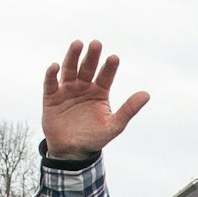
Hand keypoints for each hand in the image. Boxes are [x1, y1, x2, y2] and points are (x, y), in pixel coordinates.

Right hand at [42, 40, 148, 160]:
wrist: (72, 152)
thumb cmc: (95, 138)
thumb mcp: (114, 126)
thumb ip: (129, 110)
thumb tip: (147, 94)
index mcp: (100, 91)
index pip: (106, 76)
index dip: (109, 67)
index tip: (114, 58)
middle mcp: (84, 87)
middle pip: (88, 67)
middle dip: (92, 56)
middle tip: (96, 44)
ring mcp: (67, 90)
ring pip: (70, 69)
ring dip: (73, 57)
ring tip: (77, 44)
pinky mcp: (51, 97)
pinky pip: (51, 83)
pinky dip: (52, 74)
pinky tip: (55, 66)